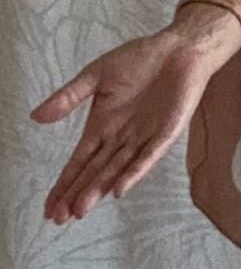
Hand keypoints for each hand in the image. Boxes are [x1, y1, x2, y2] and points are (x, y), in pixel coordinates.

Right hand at [28, 28, 215, 224]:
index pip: (79, 161)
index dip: (65, 183)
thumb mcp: (95, 76)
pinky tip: (119, 189)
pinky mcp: (166, 134)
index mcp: (102, 126)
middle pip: (94, 172)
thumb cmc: (139, 60)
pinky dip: (133, 172)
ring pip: (116, 170)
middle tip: (59, 218)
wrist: (177, 49)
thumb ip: (68, 97)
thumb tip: (35, 117)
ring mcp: (143, 138)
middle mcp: (120, 138)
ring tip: (80, 210)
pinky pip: (147, 156)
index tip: (50, 206)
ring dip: (98, 190)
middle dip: (77, 195)